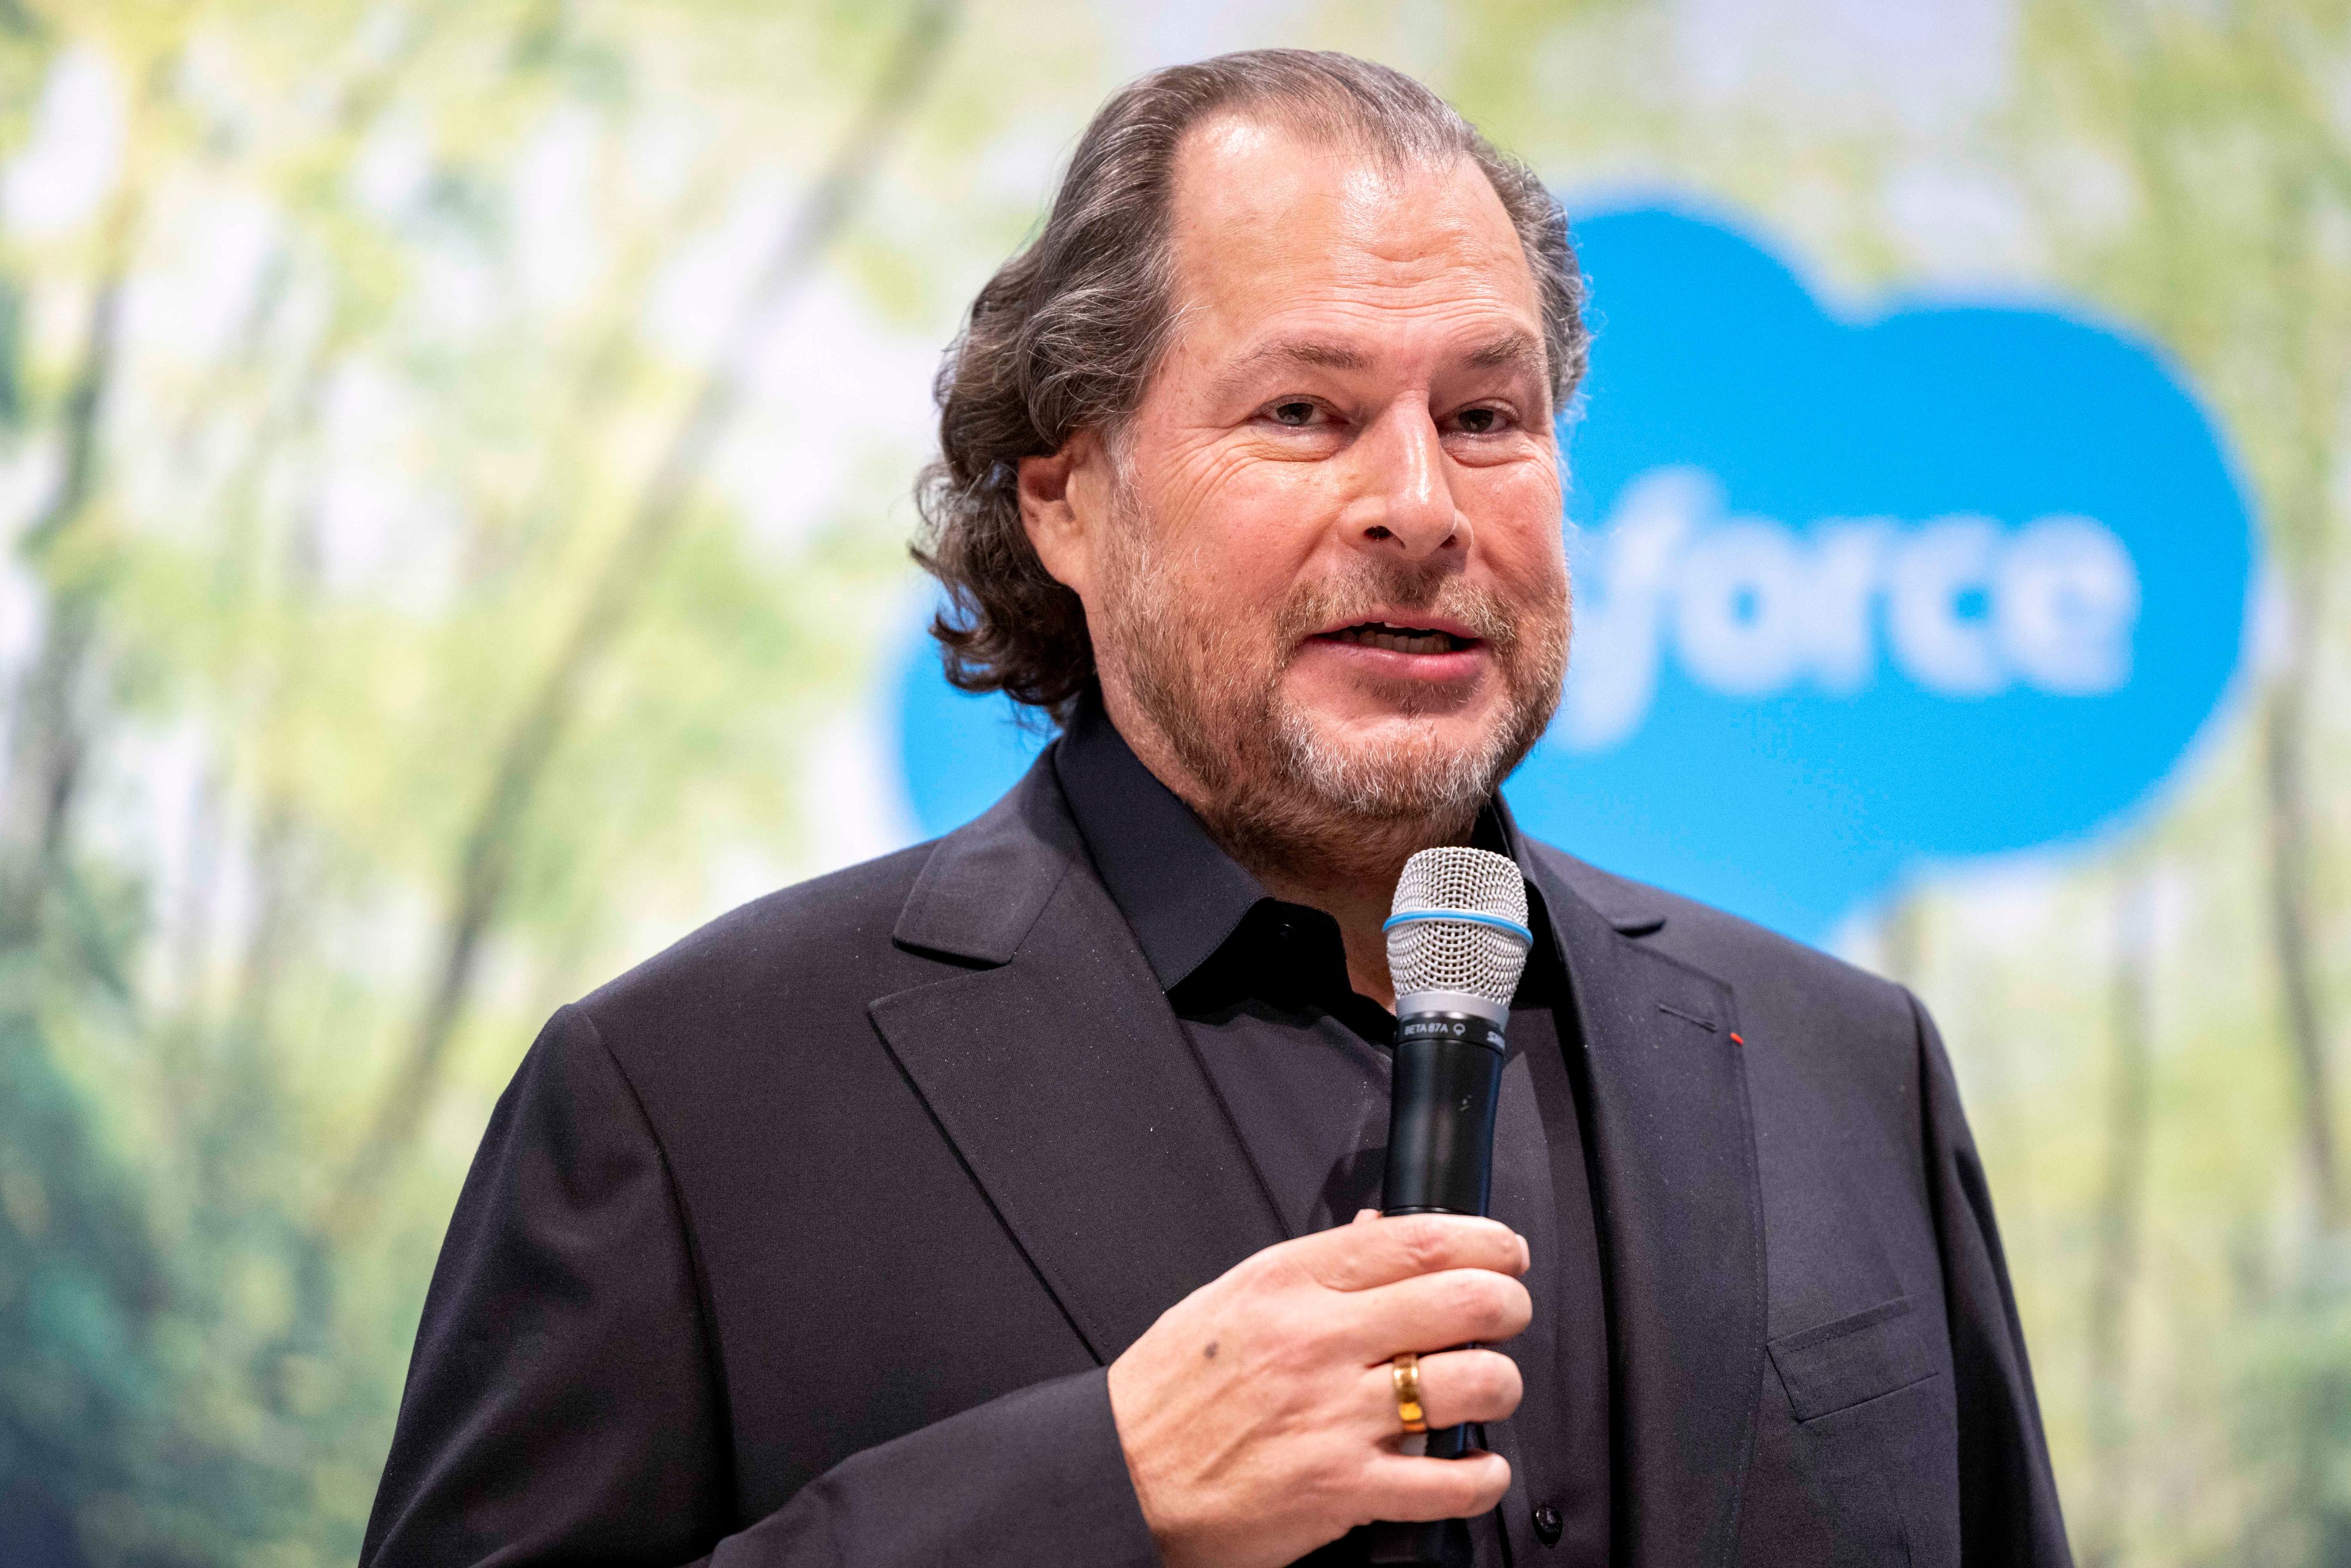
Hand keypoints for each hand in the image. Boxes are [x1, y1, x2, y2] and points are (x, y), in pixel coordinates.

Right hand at [1104, 1210, 1531, 1567]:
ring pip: (1473, 1385)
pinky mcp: (1345, 1490)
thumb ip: (1315, 1267)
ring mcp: (1335, 1418)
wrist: (1122, 1477)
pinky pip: (1451, 1481)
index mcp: (1288, 1284)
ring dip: (1500, 1386)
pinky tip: (1477, 1467)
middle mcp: (1318, 1343)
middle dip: (1508, 1305)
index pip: (1415, 1240)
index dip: (1484, 1241)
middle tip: (1506, 1315)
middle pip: (1463, 1303)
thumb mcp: (1230, 1298)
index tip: (1504, 1251)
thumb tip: (1382, 1232)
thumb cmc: (1170, 1392)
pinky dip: (1484, 1477)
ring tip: (1487, 1390)